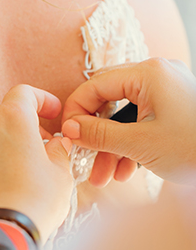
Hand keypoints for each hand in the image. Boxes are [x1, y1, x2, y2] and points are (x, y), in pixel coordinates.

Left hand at [0, 86, 73, 240]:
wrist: (0, 233)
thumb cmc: (33, 205)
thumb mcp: (60, 177)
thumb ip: (59, 153)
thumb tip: (58, 144)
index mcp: (14, 118)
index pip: (26, 94)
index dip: (40, 100)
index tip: (49, 112)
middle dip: (8, 113)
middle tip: (21, 136)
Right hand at [61, 58, 195, 183]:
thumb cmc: (194, 149)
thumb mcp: (140, 144)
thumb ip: (99, 134)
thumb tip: (69, 129)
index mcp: (148, 73)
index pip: (96, 85)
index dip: (76, 111)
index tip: (66, 136)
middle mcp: (158, 74)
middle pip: (110, 100)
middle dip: (96, 134)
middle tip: (83, 160)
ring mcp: (170, 88)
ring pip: (127, 113)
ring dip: (112, 145)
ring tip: (104, 176)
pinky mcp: (178, 105)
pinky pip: (144, 118)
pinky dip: (132, 142)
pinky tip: (126, 171)